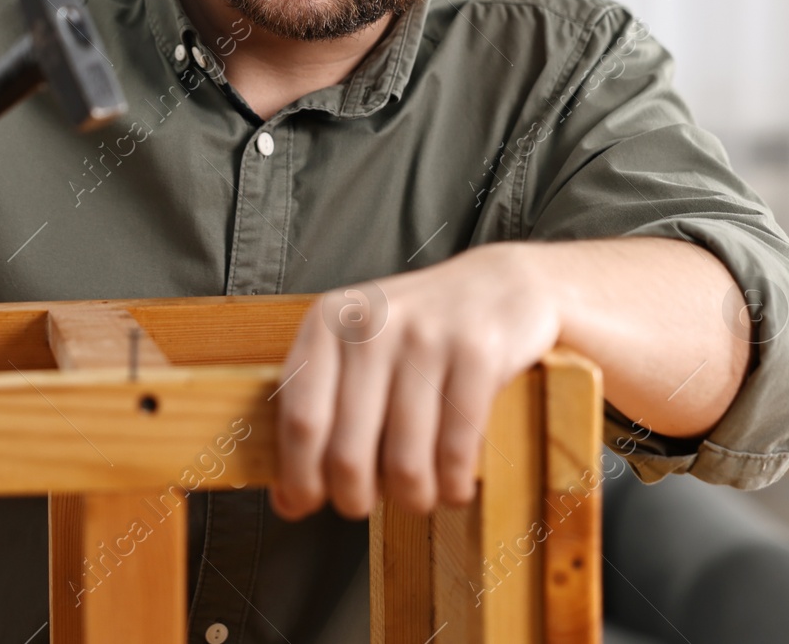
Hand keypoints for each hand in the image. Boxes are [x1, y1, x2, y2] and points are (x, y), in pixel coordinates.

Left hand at [269, 242, 561, 520]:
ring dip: (411, 499)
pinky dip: (453, 486)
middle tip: (365, 504)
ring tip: (417, 496)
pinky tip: (453, 486)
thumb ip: (320, 413)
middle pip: (348, 452)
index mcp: (328, 322)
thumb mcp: (357, 351)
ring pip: (405, 462)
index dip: (299, 476)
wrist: (501, 283)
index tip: (305, 504)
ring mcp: (427, 336)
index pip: (300, 419)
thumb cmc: (417, 333)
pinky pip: (457, 450)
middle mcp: (371, 325)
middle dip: (355, 498)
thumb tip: (287, 501)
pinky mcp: (478, 353)